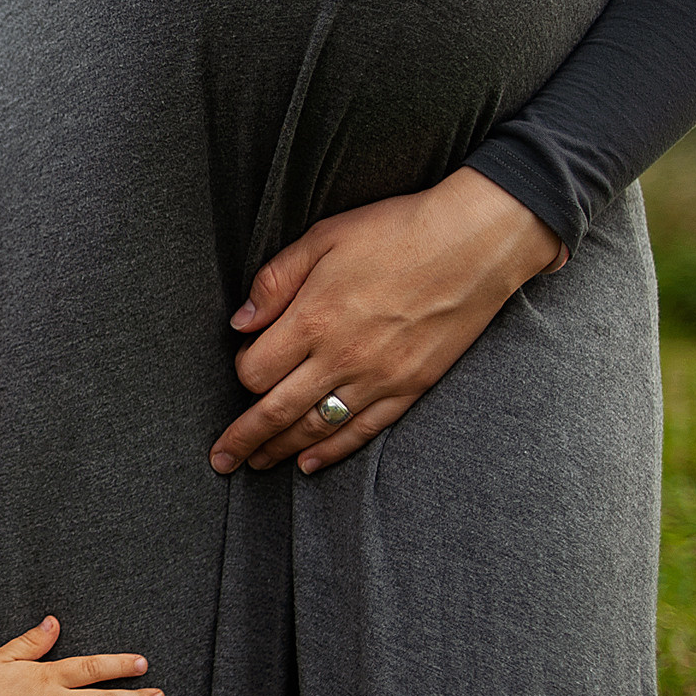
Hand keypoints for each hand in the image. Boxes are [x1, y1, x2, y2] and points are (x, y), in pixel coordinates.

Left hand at [208, 167, 566, 477]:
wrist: (474, 243)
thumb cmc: (395, 232)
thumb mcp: (322, 238)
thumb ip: (274, 282)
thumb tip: (240, 322)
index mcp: (313, 320)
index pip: (255, 371)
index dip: (243, 374)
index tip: (246, 365)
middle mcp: (341, 357)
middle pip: (276, 411)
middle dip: (243, 439)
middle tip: (221, 460)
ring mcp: (377, 378)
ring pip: (316, 428)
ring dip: (280, 450)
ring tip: (257, 464)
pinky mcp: (410, 387)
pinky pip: (363, 430)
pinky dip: (332, 451)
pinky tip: (309, 463)